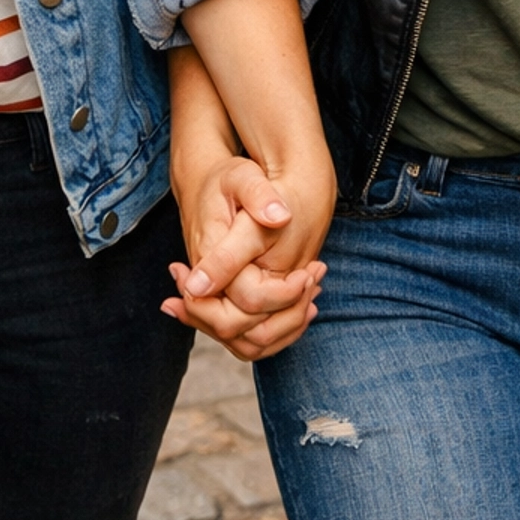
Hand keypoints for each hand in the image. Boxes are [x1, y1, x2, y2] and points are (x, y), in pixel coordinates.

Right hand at [165, 146, 336, 362]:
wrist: (207, 185)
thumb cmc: (227, 181)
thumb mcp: (243, 177)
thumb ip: (259, 197)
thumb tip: (279, 217)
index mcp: (209, 257)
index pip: (248, 300)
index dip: (283, 294)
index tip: (308, 272)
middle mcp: (205, 286)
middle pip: (241, 332)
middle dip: (287, 316)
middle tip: (315, 282)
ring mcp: (212, 298)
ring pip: (245, 343)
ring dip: (284, 328)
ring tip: (313, 297)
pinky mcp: (222, 302)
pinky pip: (246, 338)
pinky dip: (276, 331)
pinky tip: (301, 307)